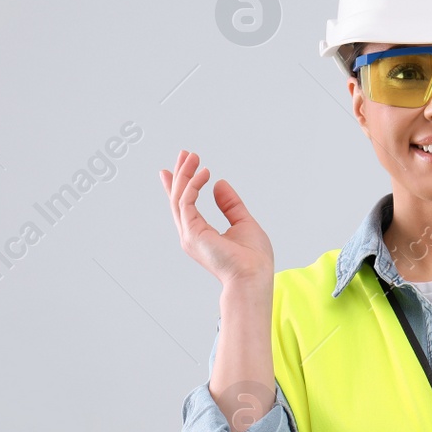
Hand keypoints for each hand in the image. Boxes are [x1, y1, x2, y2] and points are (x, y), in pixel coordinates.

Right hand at [158, 149, 273, 286]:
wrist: (254, 278)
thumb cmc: (253, 260)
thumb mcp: (243, 223)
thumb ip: (230, 205)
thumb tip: (219, 184)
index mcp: (201, 234)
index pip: (186, 205)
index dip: (181, 185)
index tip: (178, 167)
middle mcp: (191, 234)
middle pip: (178, 199)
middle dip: (180, 174)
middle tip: (185, 153)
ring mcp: (190, 234)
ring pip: (179, 197)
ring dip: (185, 174)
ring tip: (193, 156)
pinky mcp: (193, 232)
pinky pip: (186, 201)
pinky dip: (193, 184)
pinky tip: (204, 172)